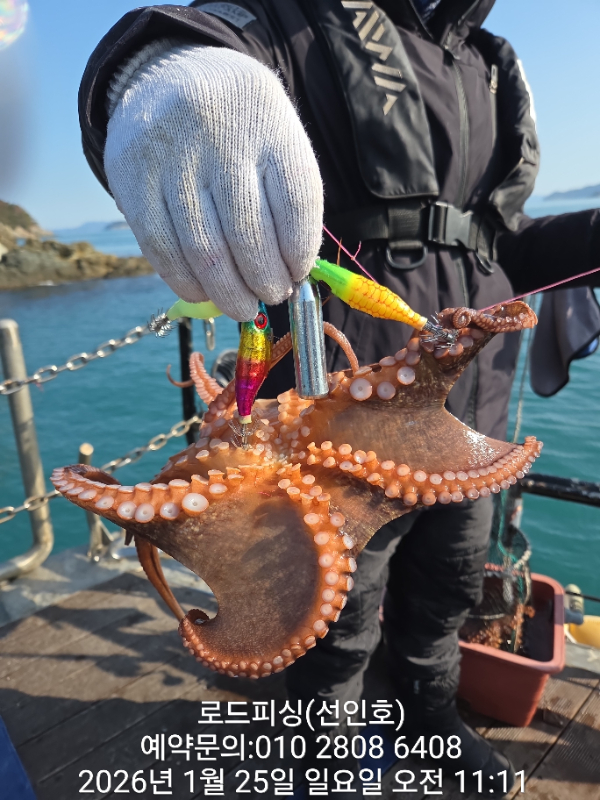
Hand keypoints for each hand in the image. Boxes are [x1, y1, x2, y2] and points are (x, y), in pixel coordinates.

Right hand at [104, 44, 323, 320]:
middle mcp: (218, 135)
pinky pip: (162, 249)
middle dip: (266, 281)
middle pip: (249, 234)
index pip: (297, 202)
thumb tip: (291, 276)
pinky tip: (204, 292)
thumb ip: (288, 198)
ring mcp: (170, 157)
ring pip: (205, 251)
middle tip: (273, 295)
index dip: (301, 251)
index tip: (299, 273)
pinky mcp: (131, 179)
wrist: (167, 76)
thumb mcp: (275, 136)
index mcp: (268, 120)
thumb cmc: (238, 125)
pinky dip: (187, 283)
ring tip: (244, 305)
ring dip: (229, 293)